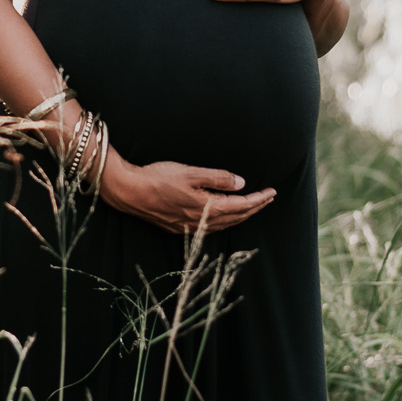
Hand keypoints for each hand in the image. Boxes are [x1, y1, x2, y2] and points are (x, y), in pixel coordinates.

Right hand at [100, 150, 275, 233]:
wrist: (129, 191)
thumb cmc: (157, 178)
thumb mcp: (191, 173)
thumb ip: (217, 178)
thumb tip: (240, 183)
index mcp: (207, 208)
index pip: (241, 206)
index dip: (259, 199)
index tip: (272, 192)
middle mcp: (200, 222)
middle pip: (236, 218)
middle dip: (254, 208)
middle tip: (268, 198)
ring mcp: (188, 228)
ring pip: (223, 224)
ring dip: (240, 215)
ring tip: (252, 206)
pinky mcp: (178, 227)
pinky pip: (210, 227)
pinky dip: (223, 220)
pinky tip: (223, 216)